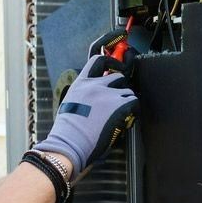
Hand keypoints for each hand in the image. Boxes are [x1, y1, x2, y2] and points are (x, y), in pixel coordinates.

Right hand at [33, 55, 138, 174]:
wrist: (70, 142)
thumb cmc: (67, 131)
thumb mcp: (70, 104)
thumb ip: (82, 96)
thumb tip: (92, 101)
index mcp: (81, 83)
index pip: (98, 60)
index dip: (110, 62)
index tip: (115, 67)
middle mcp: (95, 85)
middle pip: (118, 77)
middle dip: (120, 88)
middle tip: (118, 101)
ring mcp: (108, 94)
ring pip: (128, 91)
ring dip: (126, 101)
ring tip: (121, 114)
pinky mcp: (119, 105)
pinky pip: (134, 102)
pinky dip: (133, 110)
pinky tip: (127, 119)